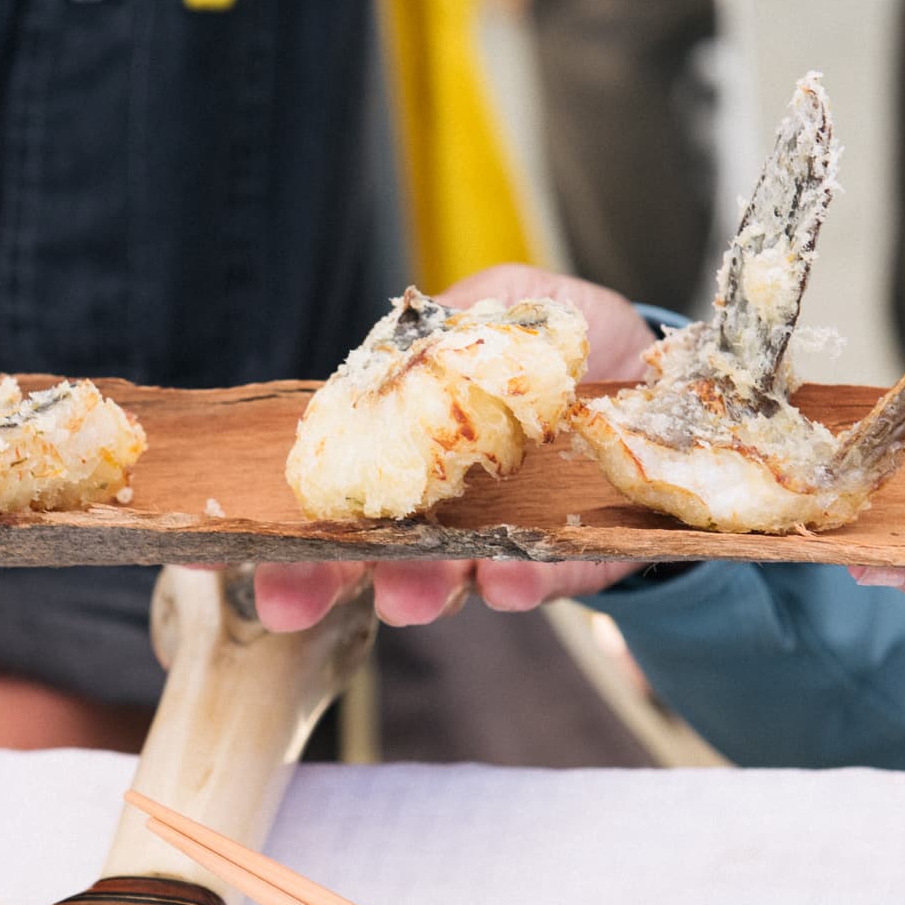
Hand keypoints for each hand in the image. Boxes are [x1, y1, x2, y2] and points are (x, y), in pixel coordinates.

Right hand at [256, 265, 656, 631]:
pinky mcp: (584, 553)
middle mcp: (449, 504)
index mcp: (411, 443)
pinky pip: (554, 574)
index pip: (337, 489)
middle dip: (330, 578)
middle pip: (376, 551)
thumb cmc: (561, 336)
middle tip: (292, 602)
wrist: (662, 372)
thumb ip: (453, 322)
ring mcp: (512, 534)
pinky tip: (507, 584)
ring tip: (406, 596)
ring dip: (424, 584)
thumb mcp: (505, 302)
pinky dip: (529, 581)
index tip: (242, 562)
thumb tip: (400, 355)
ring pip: (456, 571)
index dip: (288, 532)